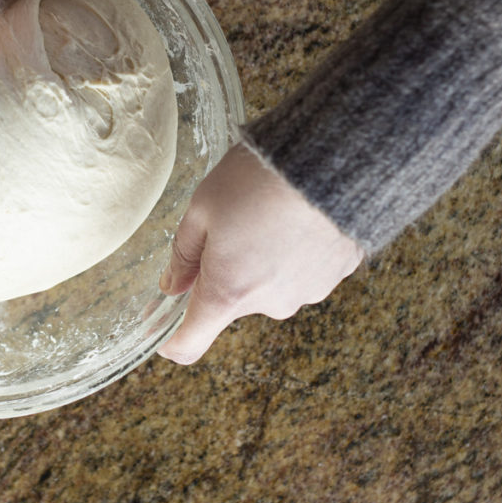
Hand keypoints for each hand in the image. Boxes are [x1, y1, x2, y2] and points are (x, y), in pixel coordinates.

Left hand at [158, 143, 364, 363]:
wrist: (335, 159)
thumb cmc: (259, 180)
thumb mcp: (202, 207)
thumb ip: (183, 253)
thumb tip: (172, 285)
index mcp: (229, 291)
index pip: (190, 343)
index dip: (172, 342)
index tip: (163, 331)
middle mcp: (270, 303)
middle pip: (234, 299)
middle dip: (226, 268)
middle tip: (231, 220)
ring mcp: (308, 291)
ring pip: (270, 282)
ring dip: (263, 257)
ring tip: (269, 211)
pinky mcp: (339, 273)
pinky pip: (304, 269)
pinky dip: (295, 249)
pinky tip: (297, 215)